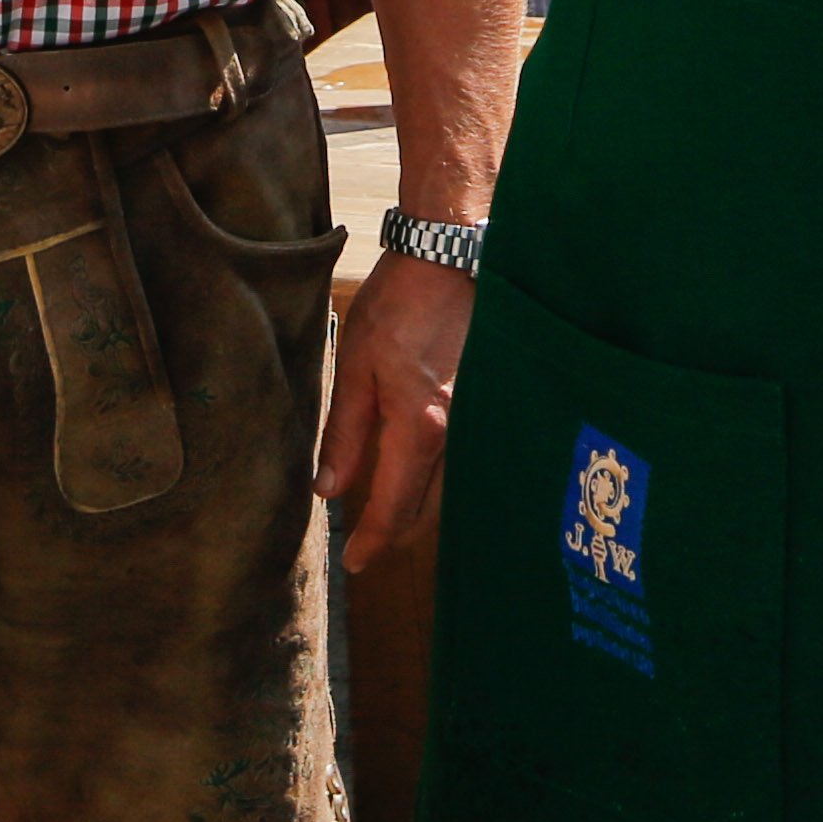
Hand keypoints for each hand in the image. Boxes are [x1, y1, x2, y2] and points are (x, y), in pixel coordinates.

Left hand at [318, 249, 470, 572]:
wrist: (449, 258)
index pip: (395, 507)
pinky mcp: (493, 404)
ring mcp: (483, 420)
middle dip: (397, 533)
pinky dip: (445, 481)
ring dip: (423, 509)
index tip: (354, 564)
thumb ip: (344, 433)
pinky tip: (426, 477)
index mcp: (421, 426)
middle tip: (367, 545)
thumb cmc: (398, 305)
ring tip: (391, 517)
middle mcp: (460, 433)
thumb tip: (329, 490)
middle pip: (429, 509)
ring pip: (453, 489)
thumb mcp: (355, 366)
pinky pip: (469, 460)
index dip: (373, 542)